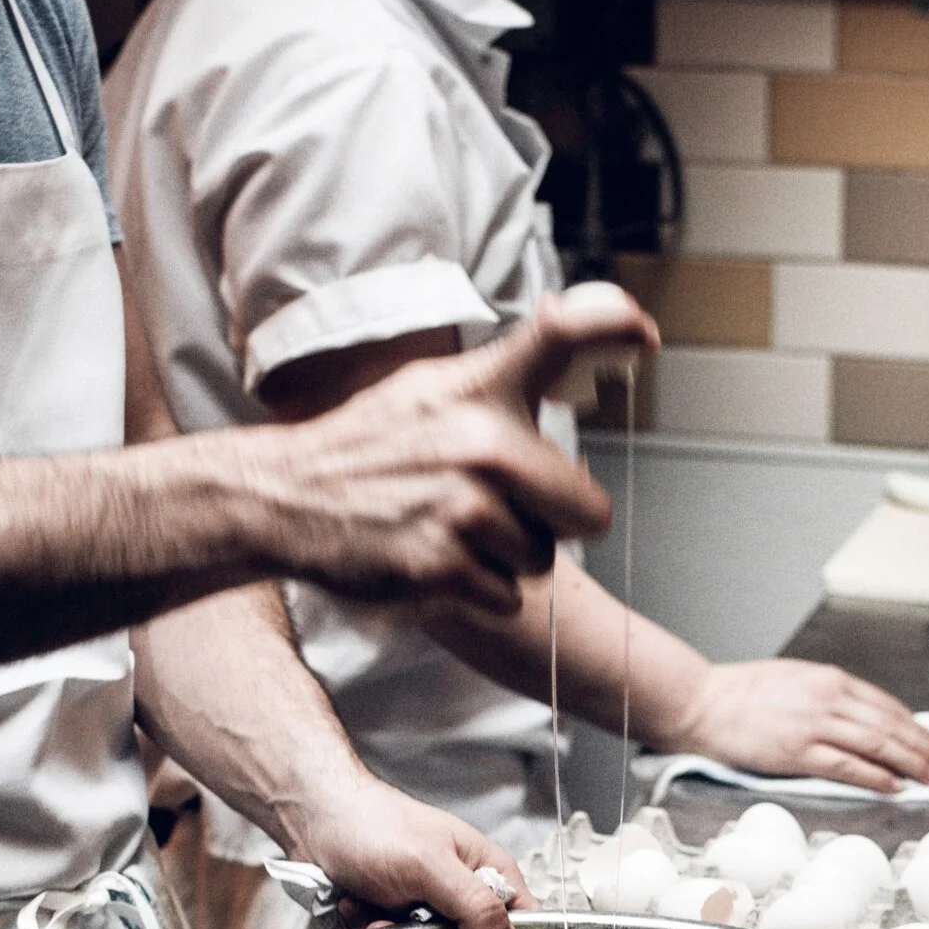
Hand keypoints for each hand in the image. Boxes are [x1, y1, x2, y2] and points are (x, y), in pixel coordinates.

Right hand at [254, 285, 657, 617]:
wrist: (283, 498)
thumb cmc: (369, 447)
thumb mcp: (434, 388)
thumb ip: (509, 372)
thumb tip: (594, 334)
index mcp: (480, 390)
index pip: (559, 336)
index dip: (611, 330)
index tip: (645, 337)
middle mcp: (482, 443)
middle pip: (588, 512)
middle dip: (555, 521)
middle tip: (496, 508)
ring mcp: (464, 508)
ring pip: (542, 560)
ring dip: (506, 558)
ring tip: (449, 528)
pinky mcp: (443, 567)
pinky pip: (505, 597)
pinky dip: (475, 592)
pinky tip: (433, 557)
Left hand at [287, 779, 530, 928]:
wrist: (313, 817)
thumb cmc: (372, 825)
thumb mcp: (430, 867)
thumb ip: (475, 908)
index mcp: (487, 869)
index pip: (523, 922)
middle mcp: (462, 888)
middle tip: (404, 922)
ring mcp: (427, 903)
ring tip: (371, 907)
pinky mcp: (395, 914)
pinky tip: (356, 907)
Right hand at [656, 660, 928, 794]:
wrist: (701, 703)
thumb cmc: (740, 695)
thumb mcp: (794, 680)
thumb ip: (828, 696)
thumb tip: (860, 718)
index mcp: (829, 680)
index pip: (887, 706)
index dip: (917, 728)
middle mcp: (828, 699)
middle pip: (891, 726)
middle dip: (925, 748)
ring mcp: (814, 725)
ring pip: (878, 744)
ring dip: (912, 763)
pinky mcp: (797, 751)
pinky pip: (848, 766)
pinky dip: (877, 777)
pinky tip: (896, 786)